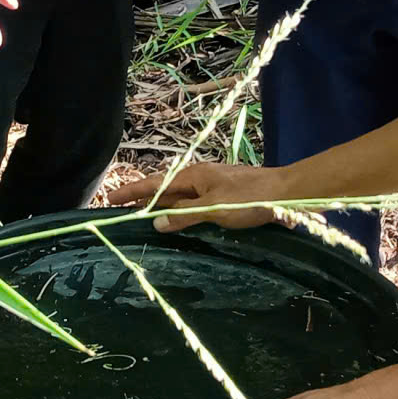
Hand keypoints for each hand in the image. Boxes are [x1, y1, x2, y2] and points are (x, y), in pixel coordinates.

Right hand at [103, 160, 281, 230]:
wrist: (287, 192)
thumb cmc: (250, 198)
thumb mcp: (214, 209)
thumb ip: (184, 215)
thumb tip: (155, 222)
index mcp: (193, 176)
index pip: (154, 184)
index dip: (132, 191)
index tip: (111, 198)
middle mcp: (199, 178)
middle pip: (164, 189)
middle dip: (142, 199)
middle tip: (120, 209)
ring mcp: (212, 186)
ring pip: (179, 197)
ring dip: (160, 206)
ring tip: (142, 216)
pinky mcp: (224, 196)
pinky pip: (193, 203)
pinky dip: (180, 211)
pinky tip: (179, 220)